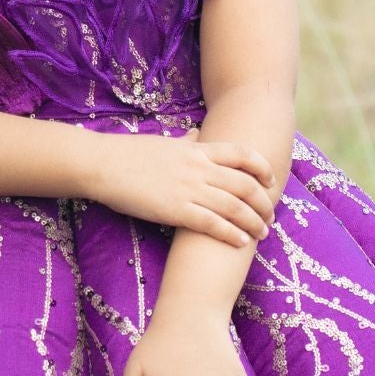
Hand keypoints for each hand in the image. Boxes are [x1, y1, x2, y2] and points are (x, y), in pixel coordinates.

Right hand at [84, 126, 277, 247]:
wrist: (103, 164)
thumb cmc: (130, 153)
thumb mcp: (165, 142)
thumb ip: (186, 141)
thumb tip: (197, 134)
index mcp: (197, 149)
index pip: (242, 154)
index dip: (262, 167)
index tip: (271, 180)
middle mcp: (199, 168)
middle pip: (245, 184)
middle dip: (264, 202)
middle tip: (270, 215)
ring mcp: (188, 189)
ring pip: (234, 206)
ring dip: (253, 221)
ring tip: (262, 233)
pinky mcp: (176, 210)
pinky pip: (212, 224)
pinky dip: (231, 233)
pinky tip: (241, 241)